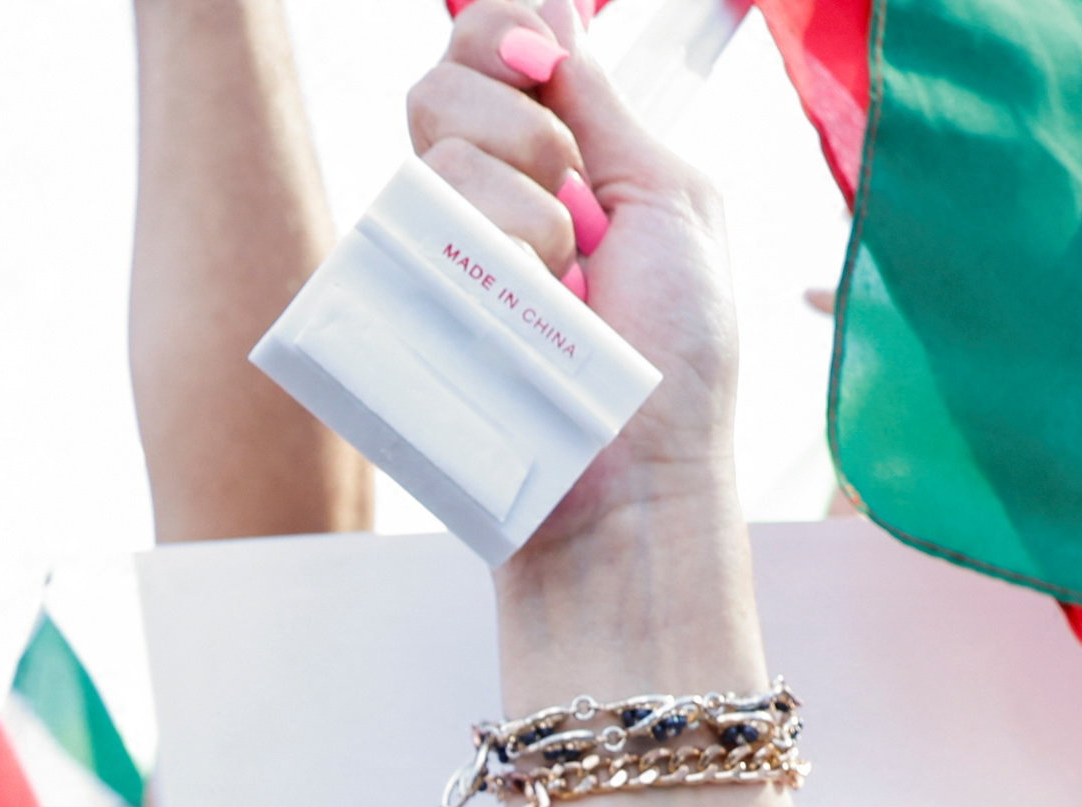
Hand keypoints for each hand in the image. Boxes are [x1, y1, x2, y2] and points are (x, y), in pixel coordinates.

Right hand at [409, 0, 746, 556]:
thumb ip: (606, 113)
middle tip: (574, 208)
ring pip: (434, 147)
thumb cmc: (675, 365)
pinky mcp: (406, 301)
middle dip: (518, 124)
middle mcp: (493, 194)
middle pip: (445, 78)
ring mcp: (443, 249)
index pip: (499, 43)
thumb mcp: (671, 206)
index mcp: (563, 159)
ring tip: (564, 290)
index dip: (510, 30)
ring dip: (520, 209)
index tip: (550, 68)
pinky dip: (487, 251)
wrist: (633, 485)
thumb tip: (555, 19)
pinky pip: (415, 216)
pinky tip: (519, 307)